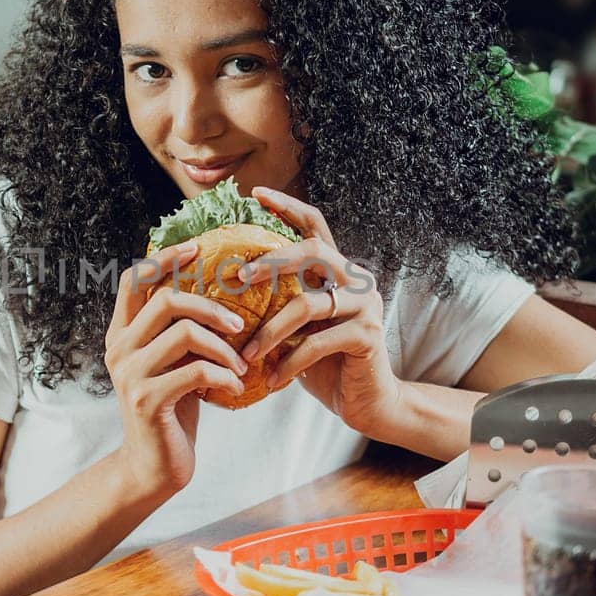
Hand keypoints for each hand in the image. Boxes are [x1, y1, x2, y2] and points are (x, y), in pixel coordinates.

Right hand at [105, 241, 247, 500]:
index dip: (166, 258)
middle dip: (211, 306)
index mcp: (122, 334)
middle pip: (166, 301)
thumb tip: (220, 292)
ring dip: (223, 347)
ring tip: (241, 365)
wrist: (153, 467)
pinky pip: (196, 371)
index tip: (198, 248)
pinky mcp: (147, 401)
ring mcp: (130, 375)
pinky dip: (224, 376)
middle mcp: (119, 349)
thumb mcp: (173, 363)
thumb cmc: (173, 410)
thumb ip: (180, 332)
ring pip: (185, 334)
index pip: (135, 278)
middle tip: (240, 324)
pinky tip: (234, 387)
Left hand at [236, 187, 402, 439]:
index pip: (314, 226)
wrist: (367, 402)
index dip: (287, 206)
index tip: (254, 193)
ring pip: (306, 304)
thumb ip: (279, 304)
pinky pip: (316, 342)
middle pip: (311, 251)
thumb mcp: (298, 329)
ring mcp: (366, 305)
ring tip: (246, 355)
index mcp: (338, 271)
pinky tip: (272, 380)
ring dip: (269, 332)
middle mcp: (357, 280)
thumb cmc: (325, 364)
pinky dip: (289, 362)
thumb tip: (228, 288)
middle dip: (270, 261)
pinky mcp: (368, 335)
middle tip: (238, 278)